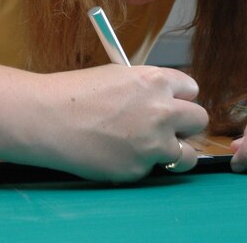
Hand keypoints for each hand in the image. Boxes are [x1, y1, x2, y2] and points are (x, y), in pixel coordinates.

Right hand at [34, 64, 207, 181]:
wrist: (47, 118)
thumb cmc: (74, 93)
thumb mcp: (116, 76)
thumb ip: (145, 88)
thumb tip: (161, 100)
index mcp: (155, 81)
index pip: (191, 88)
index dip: (179, 97)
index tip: (171, 104)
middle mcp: (161, 110)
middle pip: (198, 119)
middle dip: (185, 124)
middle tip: (167, 128)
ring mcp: (153, 143)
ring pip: (188, 153)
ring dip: (174, 151)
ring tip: (152, 149)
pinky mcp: (139, 169)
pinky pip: (153, 169)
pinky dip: (140, 165)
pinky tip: (117, 154)